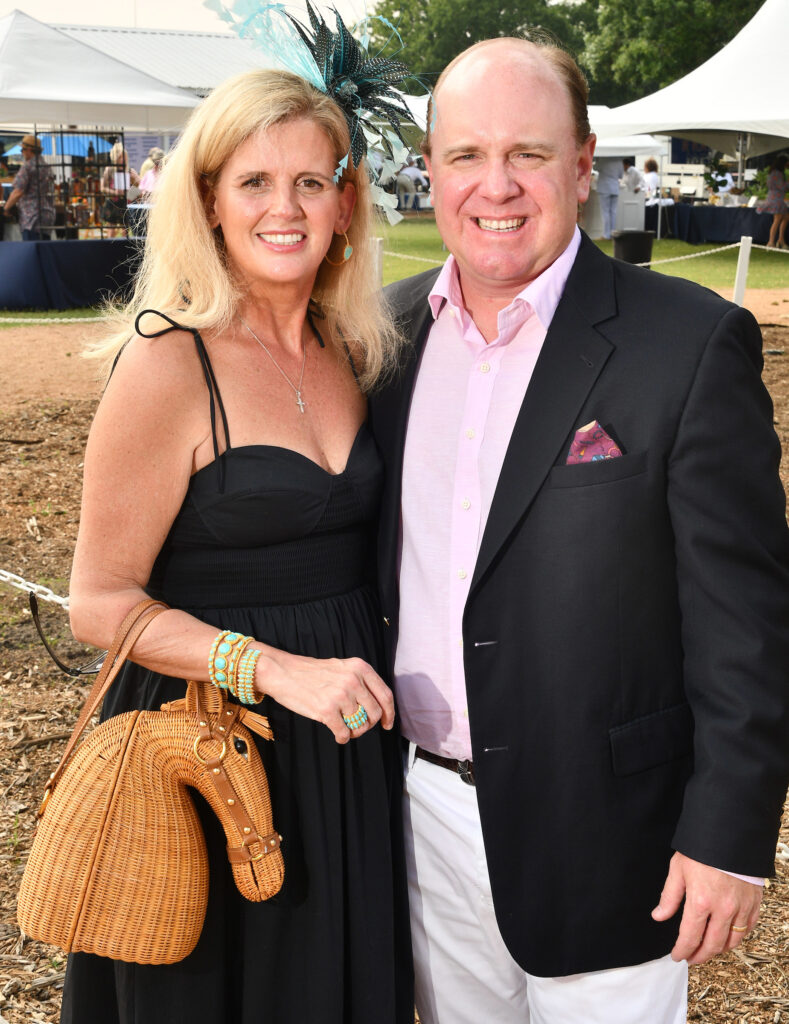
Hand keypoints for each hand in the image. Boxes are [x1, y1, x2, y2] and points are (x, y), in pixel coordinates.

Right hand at [258, 649, 394, 743]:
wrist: (283, 672)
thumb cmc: (311, 673)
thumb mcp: (342, 667)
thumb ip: (360, 681)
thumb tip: (378, 707)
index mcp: (360, 667)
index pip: (385, 695)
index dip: (389, 713)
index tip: (387, 724)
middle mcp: (353, 680)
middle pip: (374, 713)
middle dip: (368, 724)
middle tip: (357, 726)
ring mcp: (340, 695)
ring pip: (360, 725)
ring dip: (353, 731)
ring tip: (344, 727)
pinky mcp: (326, 710)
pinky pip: (344, 733)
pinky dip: (342, 737)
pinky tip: (337, 734)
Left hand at [652, 852, 761, 963]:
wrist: (730, 833)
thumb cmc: (702, 849)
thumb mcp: (678, 869)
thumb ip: (669, 896)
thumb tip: (658, 916)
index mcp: (700, 901)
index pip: (690, 937)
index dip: (682, 950)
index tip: (677, 956)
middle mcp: (723, 909)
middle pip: (712, 945)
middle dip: (700, 956)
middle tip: (691, 959)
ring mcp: (741, 907)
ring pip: (732, 941)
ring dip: (719, 950)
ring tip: (708, 950)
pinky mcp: (754, 903)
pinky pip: (748, 928)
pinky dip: (737, 937)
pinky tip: (728, 937)